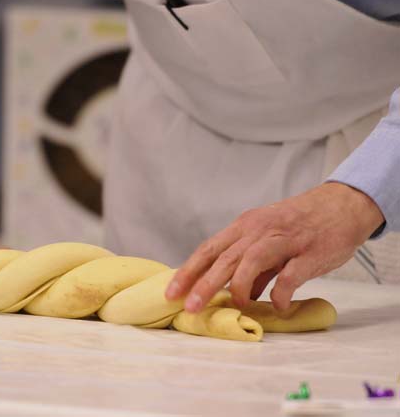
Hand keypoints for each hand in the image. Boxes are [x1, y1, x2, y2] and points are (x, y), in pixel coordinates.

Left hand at [165, 183, 383, 311]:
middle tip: (190, 307)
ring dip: (240, 286)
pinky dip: (280, 293)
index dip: (188, 271)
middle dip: (203, 284)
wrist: (341, 205)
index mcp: (244, 226)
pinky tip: (276, 306)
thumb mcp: (268, 239)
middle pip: (224, 257)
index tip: (171, 293)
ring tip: (237, 305)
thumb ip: (253, 266)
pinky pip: (290, 275)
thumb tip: (238, 294)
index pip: (208, 249)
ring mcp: (284, 240)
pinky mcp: (309, 253)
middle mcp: (259, 230)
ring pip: (251, 260)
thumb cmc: (300, 225)